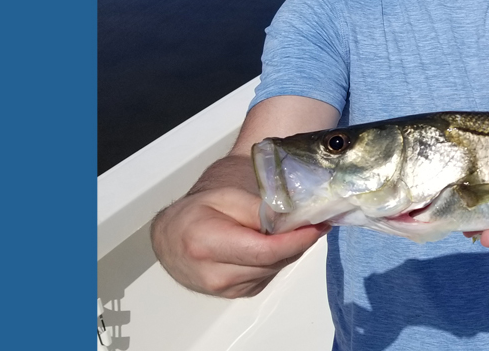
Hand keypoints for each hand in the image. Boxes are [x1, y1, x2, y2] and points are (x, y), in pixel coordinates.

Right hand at [151, 177, 328, 298]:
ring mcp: (225, 289)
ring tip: (295, 227)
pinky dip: (276, 258)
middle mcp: (215, 274)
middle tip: (316, 220)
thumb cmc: (196, 210)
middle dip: (298, 241)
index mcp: (207, 245)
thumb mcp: (225, 196)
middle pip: (274, 261)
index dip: (296, 239)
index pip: (265, 250)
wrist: (171, 236)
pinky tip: (274, 242)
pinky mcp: (235, 294)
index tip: (317, 225)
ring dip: (289, 250)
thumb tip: (290, 218)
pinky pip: (267, 275)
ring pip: (274, 269)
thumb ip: (257, 208)